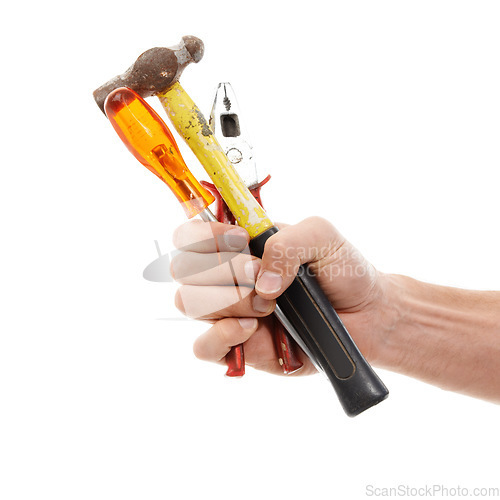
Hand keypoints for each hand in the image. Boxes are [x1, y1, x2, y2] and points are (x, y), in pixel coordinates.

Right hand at [171, 217, 390, 374]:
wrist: (365, 315)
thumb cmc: (342, 271)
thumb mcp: (321, 236)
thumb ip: (286, 242)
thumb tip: (260, 282)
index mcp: (239, 245)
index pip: (191, 235)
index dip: (204, 236)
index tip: (240, 240)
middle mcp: (227, 277)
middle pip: (183, 269)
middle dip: (222, 270)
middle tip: (259, 273)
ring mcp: (230, 313)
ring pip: (190, 304)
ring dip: (231, 300)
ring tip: (270, 305)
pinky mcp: (239, 348)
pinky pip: (203, 348)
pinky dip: (222, 335)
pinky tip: (253, 328)